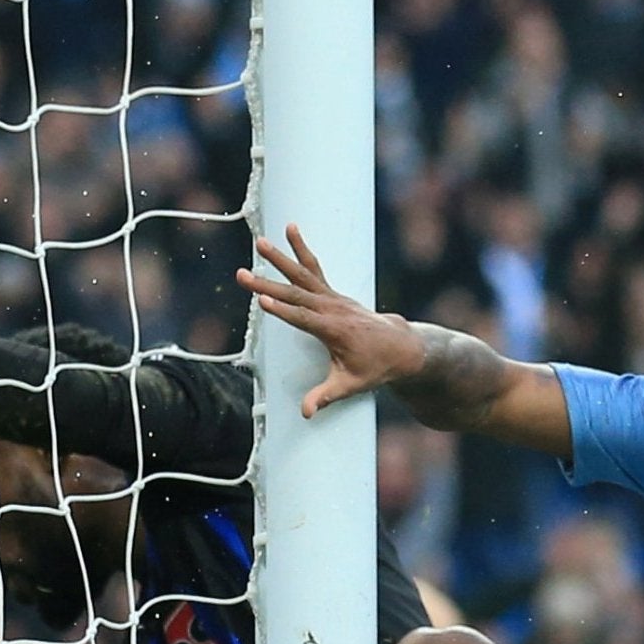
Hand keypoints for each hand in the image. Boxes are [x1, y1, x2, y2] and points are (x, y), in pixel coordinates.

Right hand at [235, 223, 427, 417]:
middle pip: (295, 293)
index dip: (282, 311)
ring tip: (260, 241)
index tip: (261, 300)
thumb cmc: (375, 367)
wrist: (401, 346)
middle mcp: (332, 308)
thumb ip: (325, 396)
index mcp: (334, 330)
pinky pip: (314, 268)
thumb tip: (305, 413)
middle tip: (241, 275)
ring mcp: (333, 297)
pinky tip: (290, 229)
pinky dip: (301, 250)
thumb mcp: (351, 385)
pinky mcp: (332, 293)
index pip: (303, 319)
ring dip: (280, 258)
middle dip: (267, 283)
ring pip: (303, 274)